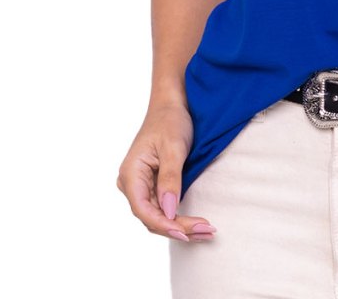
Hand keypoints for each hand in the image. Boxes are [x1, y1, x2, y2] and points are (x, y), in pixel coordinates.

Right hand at [116, 101, 216, 241]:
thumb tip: (169, 211)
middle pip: (152, 216)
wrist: (171, 105)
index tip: (186, 232)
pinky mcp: (151, 186)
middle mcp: (131, 184)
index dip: (164, 224)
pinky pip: (162, 207)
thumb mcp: (173, 147)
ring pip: (158, 215)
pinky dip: (179, 216)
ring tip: (206, 232)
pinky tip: (196, 223)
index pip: (143, 209)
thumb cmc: (170, 121)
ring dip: (181, 225)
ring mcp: (140, 186)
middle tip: (207, 231)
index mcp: (130, 174)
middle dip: (178, 227)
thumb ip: (170, 179)